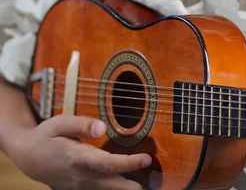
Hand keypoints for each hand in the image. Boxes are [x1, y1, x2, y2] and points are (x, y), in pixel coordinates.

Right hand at [10, 114, 150, 188]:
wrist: (28, 158)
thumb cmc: (46, 136)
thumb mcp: (59, 123)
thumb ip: (81, 125)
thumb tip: (103, 127)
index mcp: (78, 158)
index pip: (108, 164)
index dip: (129, 163)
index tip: (147, 159)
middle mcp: (82, 176)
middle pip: (113, 185)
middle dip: (134, 186)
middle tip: (156, 181)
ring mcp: (82, 185)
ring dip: (128, 187)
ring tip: (149, 182)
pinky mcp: (82, 188)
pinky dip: (117, 187)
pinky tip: (130, 182)